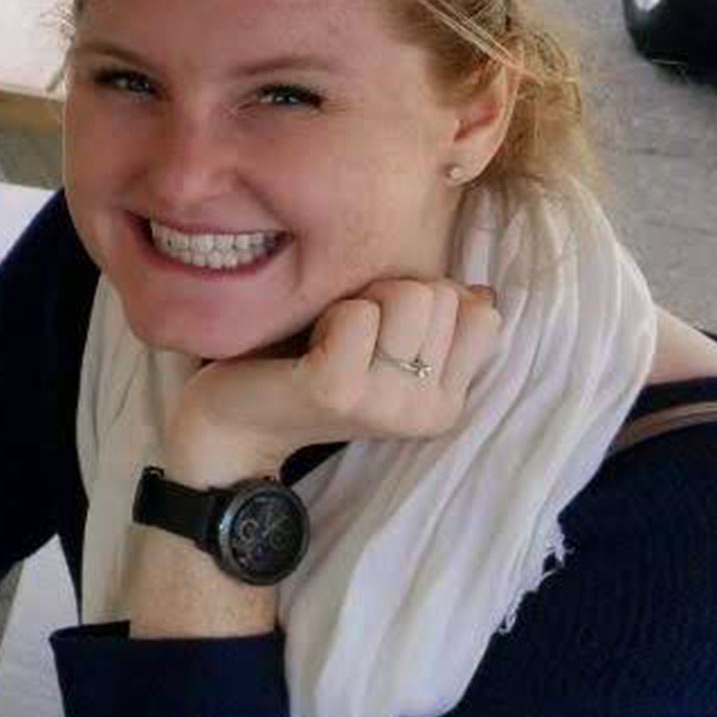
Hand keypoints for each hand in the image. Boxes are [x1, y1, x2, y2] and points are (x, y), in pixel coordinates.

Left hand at [167, 277, 504, 481]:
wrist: (235, 424)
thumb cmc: (311, 368)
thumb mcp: (387, 349)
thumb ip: (437, 324)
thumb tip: (482, 292)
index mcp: (447, 401)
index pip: (481, 313)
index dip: (428, 300)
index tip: (383, 329)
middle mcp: (428, 409)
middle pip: (440, 296)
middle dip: (388, 296)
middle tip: (347, 337)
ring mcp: (386, 402)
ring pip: (406, 296)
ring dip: (358, 303)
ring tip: (328, 341)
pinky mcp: (339, 389)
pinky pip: (356, 314)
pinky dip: (329, 315)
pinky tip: (308, 349)